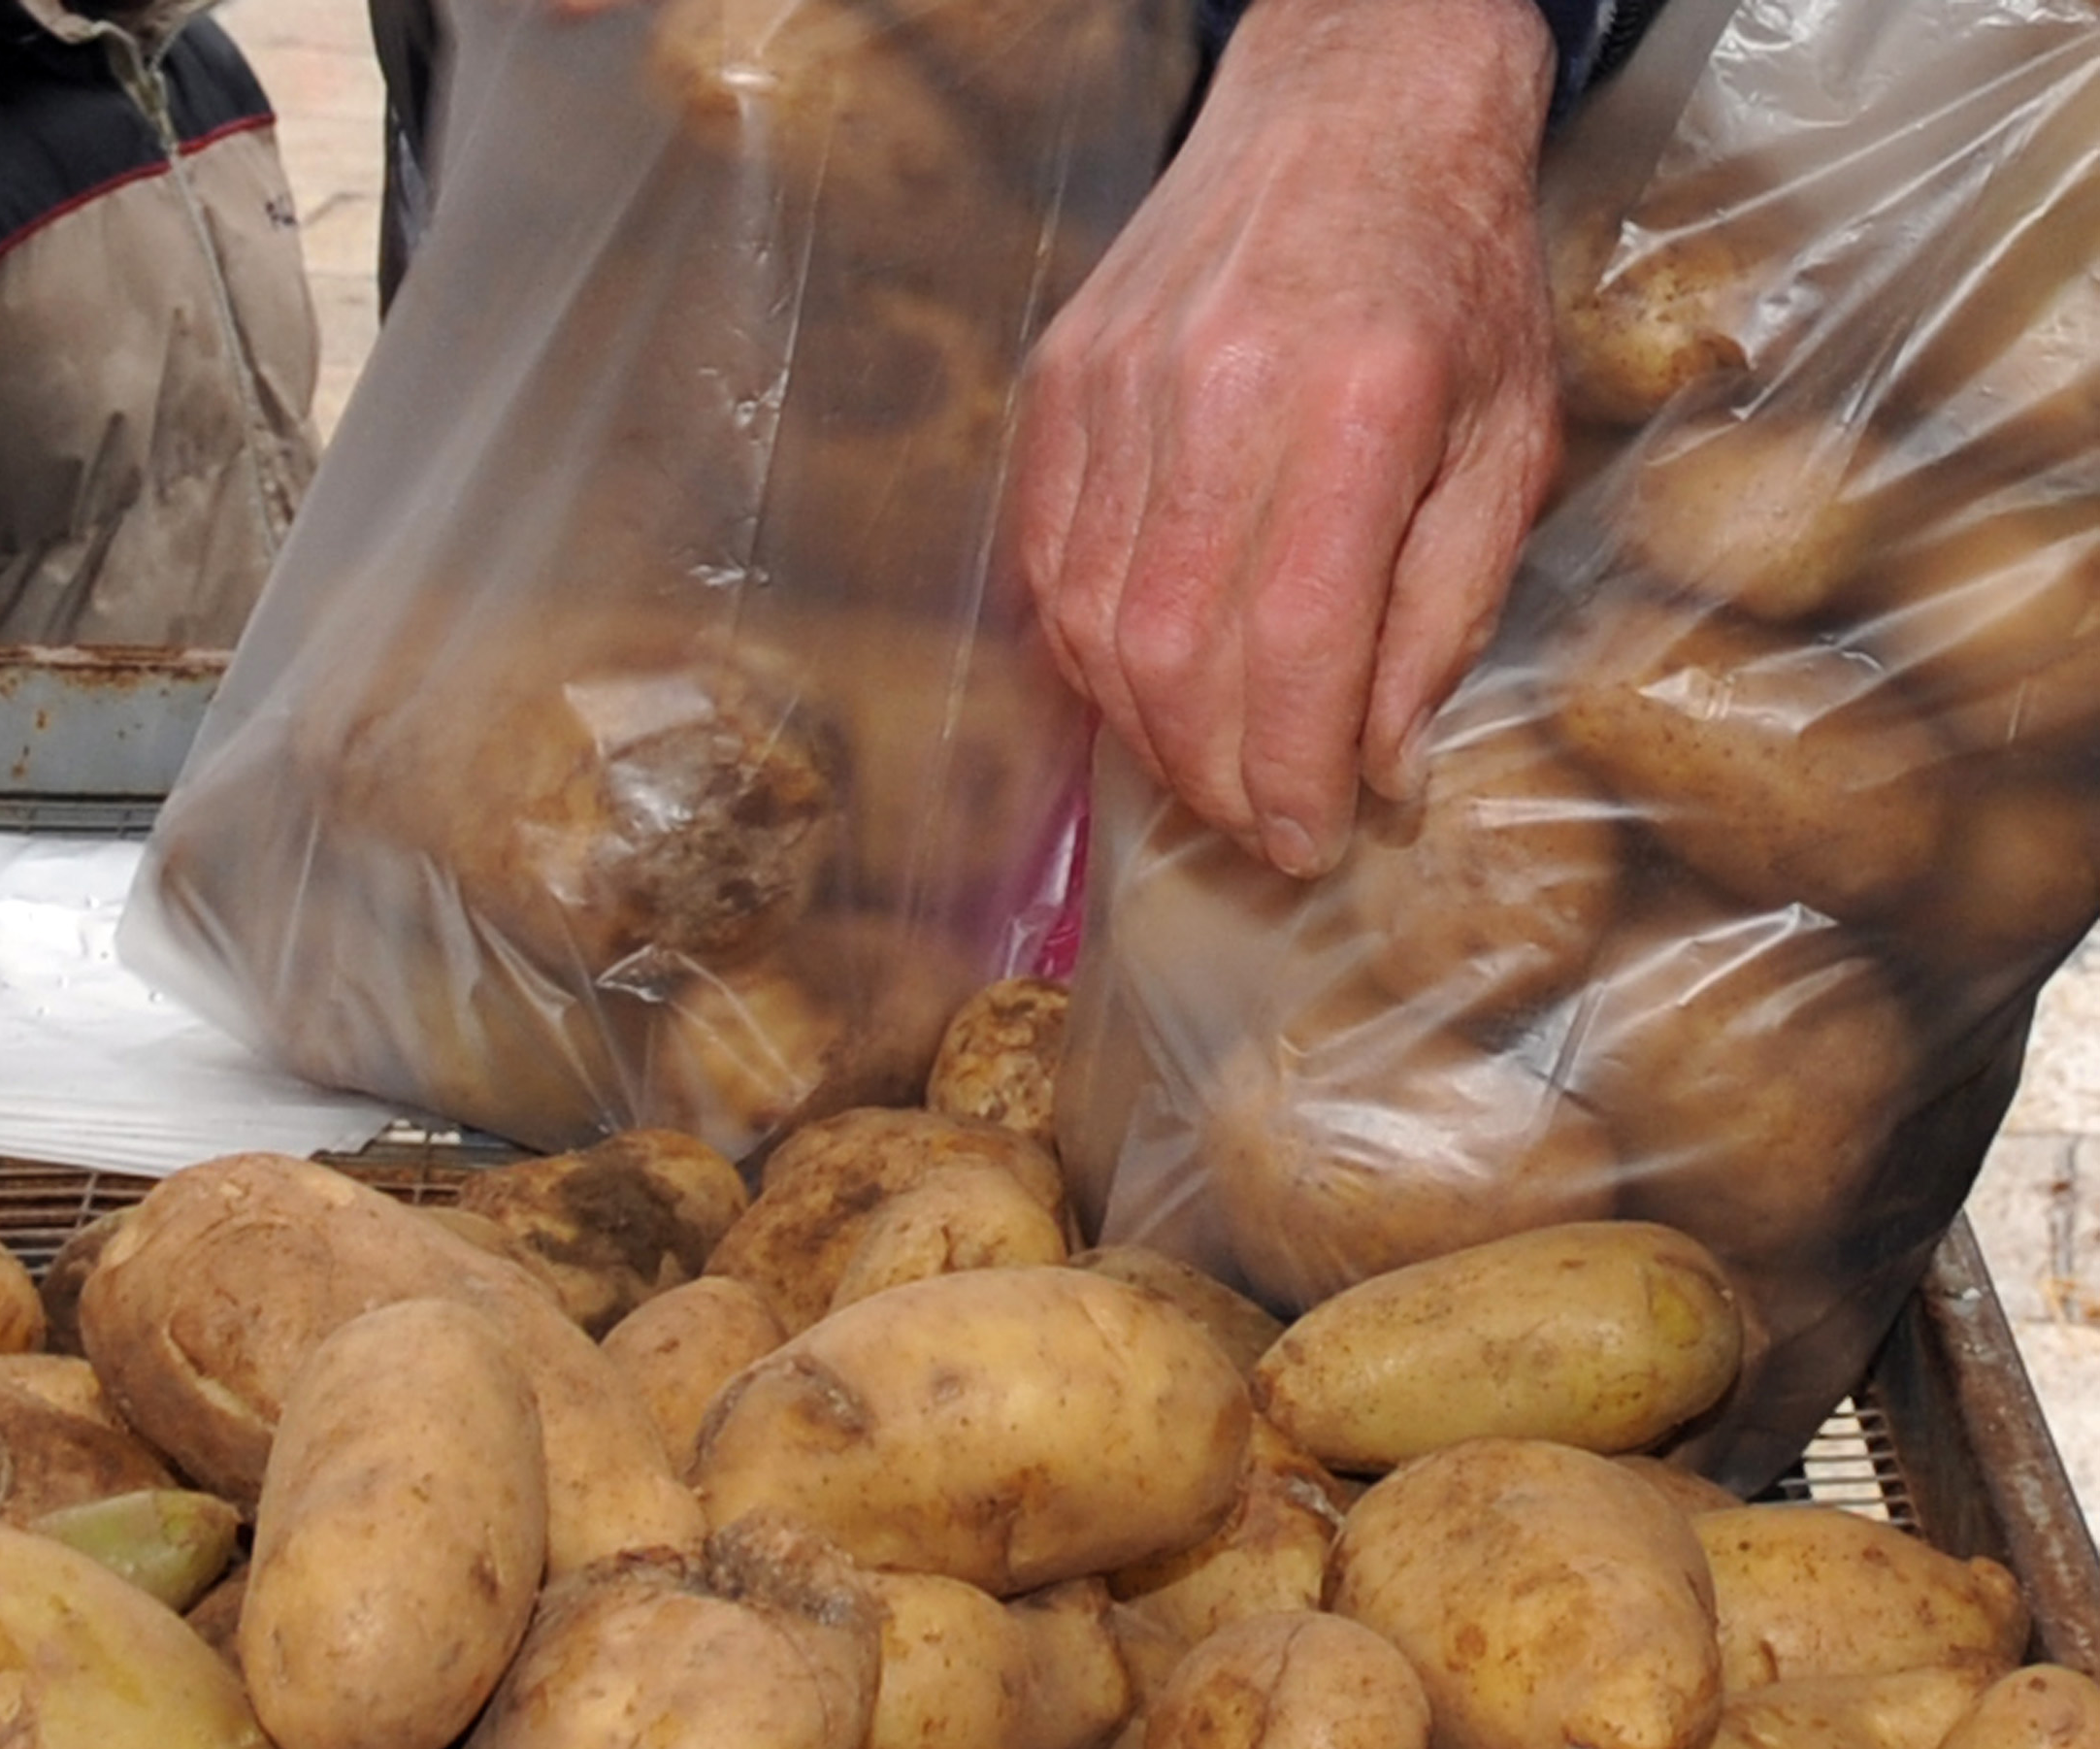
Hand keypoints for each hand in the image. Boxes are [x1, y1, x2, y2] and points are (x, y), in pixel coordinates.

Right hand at [1009, 0, 1561, 875]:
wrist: (1355, 98)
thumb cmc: (1454, 270)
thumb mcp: (1509, 437)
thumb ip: (1444, 609)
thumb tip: (1380, 765)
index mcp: (1359, 405)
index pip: (1293, 645)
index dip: (1289, 774)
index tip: (1307, 843)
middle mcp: (1218, 394)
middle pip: (1172, 655)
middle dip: (1212, 776)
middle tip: (1257, 825)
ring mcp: (1119, 386)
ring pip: (1092, 624)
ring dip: (1142, 731)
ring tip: (1203, 769)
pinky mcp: (1061, 382)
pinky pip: (1046, 563)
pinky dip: (1086, 652)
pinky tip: (1139, 685)